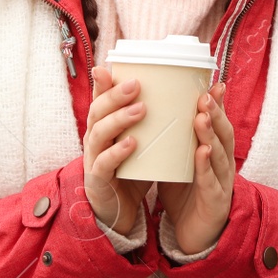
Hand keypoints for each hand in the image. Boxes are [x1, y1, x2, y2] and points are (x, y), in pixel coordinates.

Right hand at [82, 65, 152, 235]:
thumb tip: (184, 93)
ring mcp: (94, 159)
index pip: (99, 100)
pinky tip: (132, 143)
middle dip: (115, 95)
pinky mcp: (99, 180)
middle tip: (136, 83)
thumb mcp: (142, 141)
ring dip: (119, 119)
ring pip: (99, 133)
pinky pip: (105, 164)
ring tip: (140, 109)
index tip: (109, 66)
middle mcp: (94, 139)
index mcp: (103, 126)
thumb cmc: (132, 170)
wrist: (119, 211)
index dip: (102, 84)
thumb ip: (155, 120)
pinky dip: (118, 152)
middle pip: (97, 111)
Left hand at [159, 81, 234, 255]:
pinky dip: (206, 166)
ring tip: (202, 116)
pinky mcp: (215, 202)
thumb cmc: (185, 196)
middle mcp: (223, 165)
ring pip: (220, 154)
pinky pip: (210, 182)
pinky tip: (202, 152)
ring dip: (211, 133)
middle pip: (224, 135)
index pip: (218, 125)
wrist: (193, 237)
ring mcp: (221, 183)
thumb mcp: (177, 164)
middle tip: (205, 94)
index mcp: (214, 154)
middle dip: (216, 113)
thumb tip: (148, 112)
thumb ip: (170, 141)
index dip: (218, 105)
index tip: (213, 83)